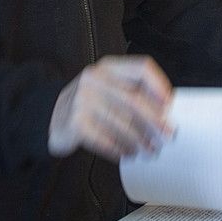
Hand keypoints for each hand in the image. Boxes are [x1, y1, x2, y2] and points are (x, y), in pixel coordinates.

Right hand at [48, 55, 172, 160]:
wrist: (51, 116)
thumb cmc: (89, 103)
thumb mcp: (107, 87)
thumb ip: (131, 91)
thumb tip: (166, 111)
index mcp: (108, 67)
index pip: (141, 68)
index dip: (160, 85)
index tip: (171, 104)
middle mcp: (95, 80)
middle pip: (134, 99)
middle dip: (155, 120)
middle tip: (168, 135)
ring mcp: (83, 101)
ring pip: (122, 123)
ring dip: (140, 140)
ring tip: (150, 149)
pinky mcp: (76, 123)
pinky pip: (106, 140)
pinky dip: (120, 149)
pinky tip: (128, 153)